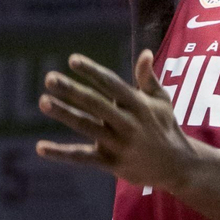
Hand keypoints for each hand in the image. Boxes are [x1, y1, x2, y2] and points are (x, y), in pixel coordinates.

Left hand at [37, 49, 202, 191]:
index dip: (92, 71)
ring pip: (87, 127)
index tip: (72, 59)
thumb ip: (148, 78)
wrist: (179, 166)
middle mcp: (128, 124)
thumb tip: (145, 52)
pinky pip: (82, 158)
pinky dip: (61, 153)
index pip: (111, 84)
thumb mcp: (162, 100)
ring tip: (43, 101)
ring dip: (64, 114)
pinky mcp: (111, 163)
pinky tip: (41, 147)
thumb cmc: (166, 126)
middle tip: (49, 78)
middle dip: (71, 90)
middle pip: (95, 104)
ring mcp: (119, 144)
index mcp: (139, 105)